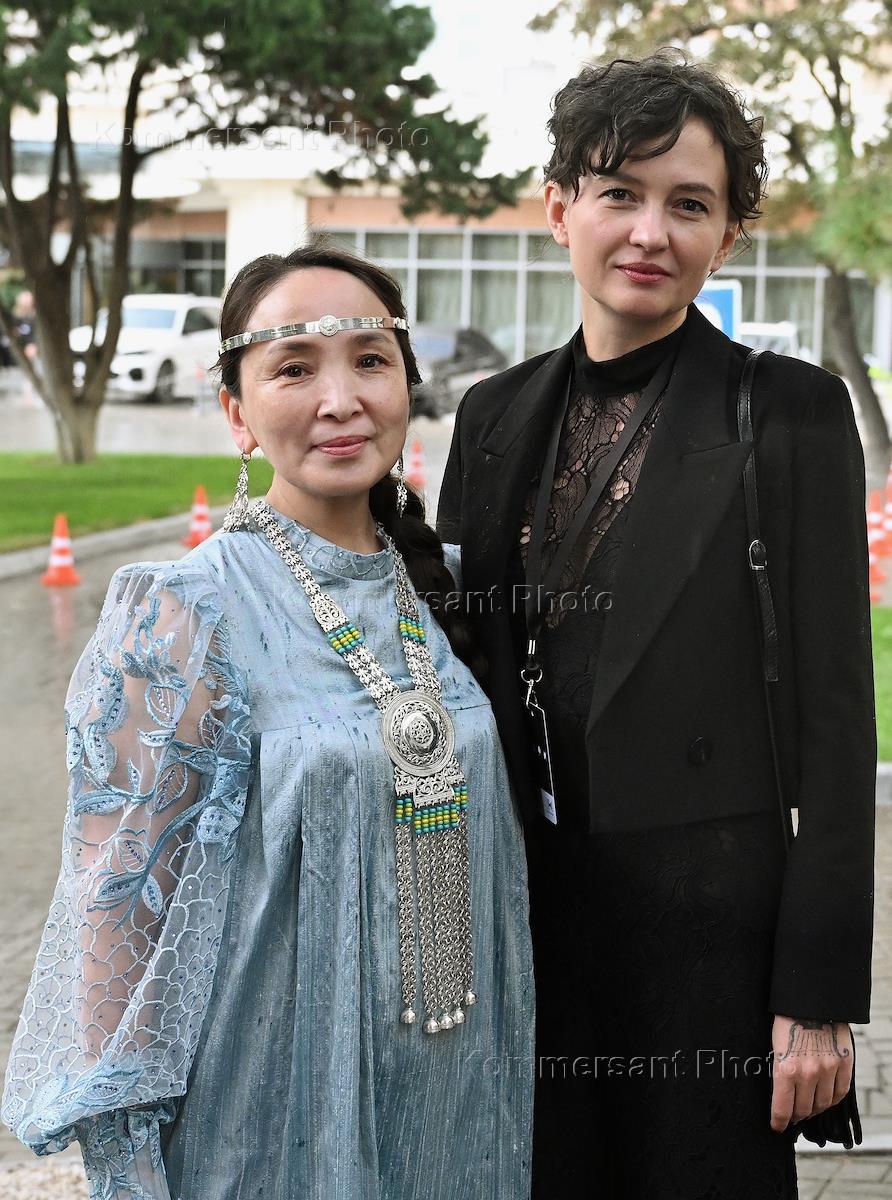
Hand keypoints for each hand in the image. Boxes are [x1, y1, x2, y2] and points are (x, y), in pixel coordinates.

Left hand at [770, 1015, 852, 1132]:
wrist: (810, 1000)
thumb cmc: (786, 1021)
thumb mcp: (774, 1047)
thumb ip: (779, 1072)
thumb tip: (780, 1096)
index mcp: (785, 1069)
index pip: (782, 1109)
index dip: (778, 1122)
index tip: (777, 1127)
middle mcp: (808, 1073)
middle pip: (803, 1110)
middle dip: (796, 1115)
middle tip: (792, 1115)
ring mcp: (828, 1069)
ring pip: (822, 1104)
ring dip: (814, 1108)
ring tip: (808, 1106)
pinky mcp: (844, 1063)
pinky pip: (840, 1092)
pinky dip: (831, 1099)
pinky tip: (824, 1097)